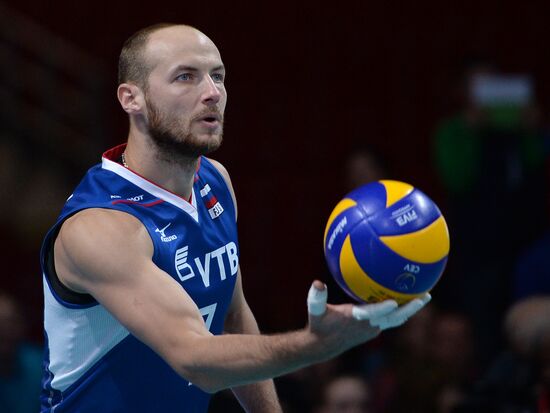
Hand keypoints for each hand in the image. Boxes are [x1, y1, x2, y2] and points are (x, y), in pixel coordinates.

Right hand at [306, 280, 430, 357]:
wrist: (323, 346)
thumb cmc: (319, 324)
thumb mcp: (314, 310)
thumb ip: (316, 297)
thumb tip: (317, 283)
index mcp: (355, 319)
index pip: (372, 314)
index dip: (382, 309)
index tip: (393, 302)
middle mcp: (368, 325)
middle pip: (394, 318)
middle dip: (410, 308)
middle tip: (425, 296)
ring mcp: (373, 329)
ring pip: (396, 319)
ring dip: (411, 309)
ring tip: (425, 296)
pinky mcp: (374, 329)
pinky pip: (392, 318)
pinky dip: (401, 309)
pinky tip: (406, 296)